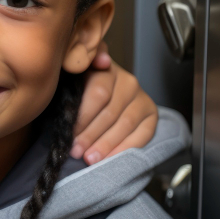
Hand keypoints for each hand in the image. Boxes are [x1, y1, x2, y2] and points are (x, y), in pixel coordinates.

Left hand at [71, 42, 158, 164]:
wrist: (101, 93)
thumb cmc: (78, 89)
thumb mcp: (70, 77)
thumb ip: (77, 65)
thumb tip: (101, 60)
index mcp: (105, 68)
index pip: (98, 94)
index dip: (83, 117)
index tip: (68, 134)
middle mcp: (127, 81)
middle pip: (110, 112)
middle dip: (91, 135)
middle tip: (76, 151)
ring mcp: (141, 97)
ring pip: (125, 124)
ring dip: (106, 144)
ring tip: (90, 159)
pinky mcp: (151, 113)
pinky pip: (143, 134)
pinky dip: (125, 148)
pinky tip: (111, 159)